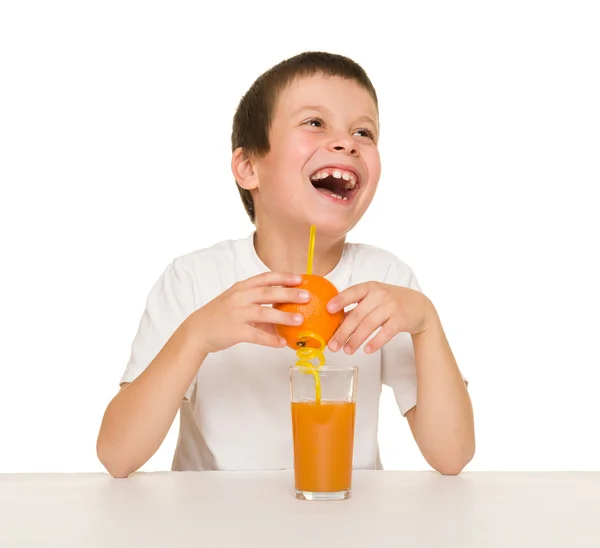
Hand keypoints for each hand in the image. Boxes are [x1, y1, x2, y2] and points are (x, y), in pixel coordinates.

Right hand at [187, 272, 309, 353]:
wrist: (197, 330)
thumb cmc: (220, 315)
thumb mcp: (238, 303)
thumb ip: (259, 305)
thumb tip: (286, 310)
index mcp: (242, 288)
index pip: (266, 278)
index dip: (284, 277)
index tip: (300, 278)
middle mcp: (239, 298)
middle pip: (268, 293)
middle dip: (289, 293)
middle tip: (307, 296)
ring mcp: (236, 314)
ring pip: (264, 313)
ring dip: (283, 316)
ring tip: (300, 320)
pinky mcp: (235, 331)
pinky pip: (256, 335)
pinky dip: (270, 339)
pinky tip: (282, 343)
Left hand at [326, 282, 434, 353]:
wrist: (419, 306)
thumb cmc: (390, 302)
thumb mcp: (373, 299)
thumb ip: (356, 308)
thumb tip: (333, 322)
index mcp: (370, 287)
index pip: (352, 292)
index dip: (340, 300)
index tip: (328, 309)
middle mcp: (380, 295)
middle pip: (358, 314)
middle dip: (343, 332)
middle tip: (333, 346)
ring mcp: (391, 307)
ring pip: (369, 325)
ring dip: (356, 340)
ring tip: (347, 350)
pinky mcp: (401, 320)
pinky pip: (385, 333)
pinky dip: (375, 342)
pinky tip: (367, 350)